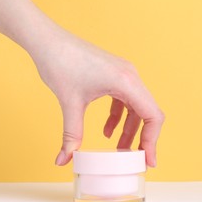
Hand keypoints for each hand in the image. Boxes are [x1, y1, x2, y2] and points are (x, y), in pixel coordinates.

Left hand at [31, 32, 164, 166]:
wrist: (47, 40)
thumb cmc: (60, 63)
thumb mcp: (70, 103)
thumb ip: (71, 135)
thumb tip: (64, 160)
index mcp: (126, 81)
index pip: (153, 115)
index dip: (153, 140)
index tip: (148, 160)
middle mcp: (130, 76)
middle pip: (147, 112)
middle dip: (142, 137)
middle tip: (135, 159)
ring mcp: (123, 73)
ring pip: (136, 107)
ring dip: (129, 129)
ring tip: (119, 148)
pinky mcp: (113, 74)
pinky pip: (124, 99)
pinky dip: (118, 117)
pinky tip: (107, 130)